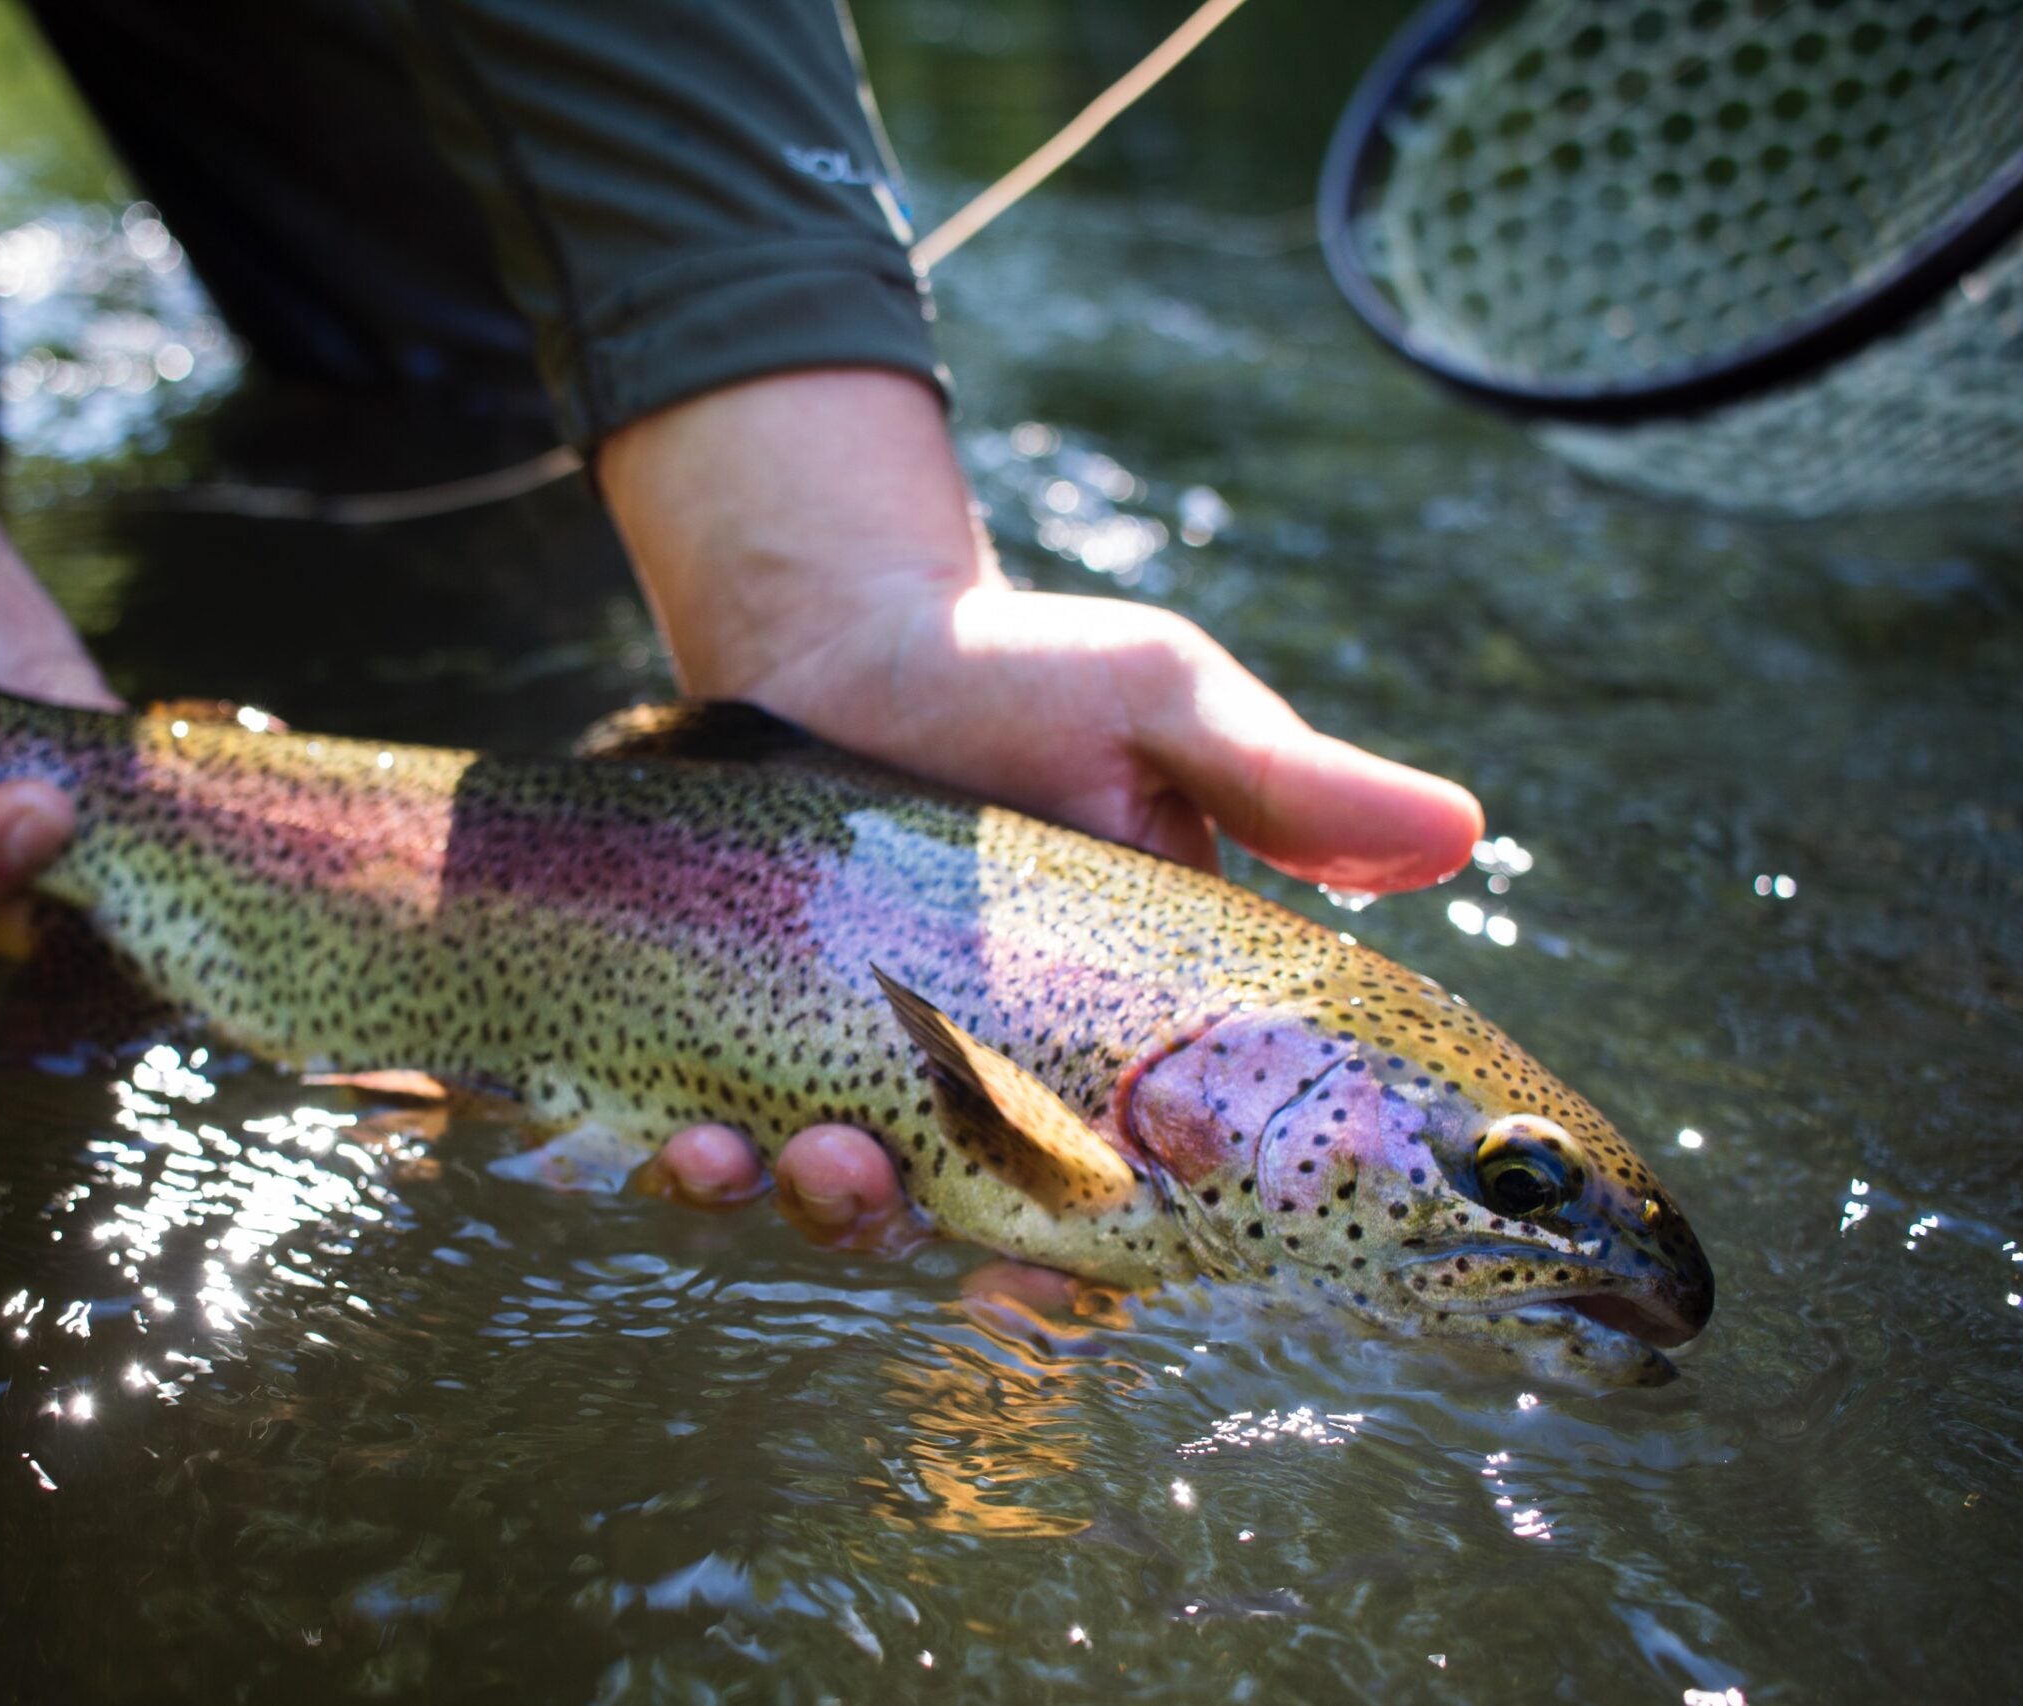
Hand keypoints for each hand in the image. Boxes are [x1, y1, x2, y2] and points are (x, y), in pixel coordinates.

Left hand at [597, 368, 1484, 1244]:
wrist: (843, 630)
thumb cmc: (1023, 671)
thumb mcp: (1161, 705)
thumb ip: (1286, 784)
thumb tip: (1461, 831)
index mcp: (1114, 1047)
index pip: (1128, 1209)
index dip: (1096, 1274)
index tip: (1057, 1277)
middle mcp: (991, 1089)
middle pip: (966, 1237)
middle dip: (918, 1240)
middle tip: (873, 1179)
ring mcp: (863, 1079)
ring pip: (843, 1215)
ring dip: (810, 1210)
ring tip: (769, 1153)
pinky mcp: (747, 1052)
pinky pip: (722, 1156)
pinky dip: (701, 1170)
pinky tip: (686, 1133)